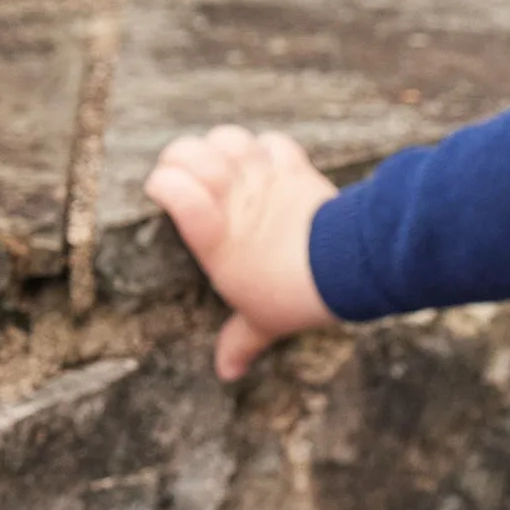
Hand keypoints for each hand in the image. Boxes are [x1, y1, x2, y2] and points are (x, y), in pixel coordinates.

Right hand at [144, 126, 338, 380]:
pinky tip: (266, 162)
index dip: (162, 184)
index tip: (162, 193)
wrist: (347, 268)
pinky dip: (266, 147)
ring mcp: (263, 177)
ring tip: (224, 164)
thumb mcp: (261, 322)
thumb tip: (227, 372)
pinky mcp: (295, 168)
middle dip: (180, 156)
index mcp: (211, 234)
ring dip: (220, 145)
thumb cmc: (293, 297)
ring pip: (228, 138)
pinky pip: (273, 142)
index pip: (171, 187)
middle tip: (186, 174)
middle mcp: (231, 197)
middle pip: (188, 150)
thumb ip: (240, 341)